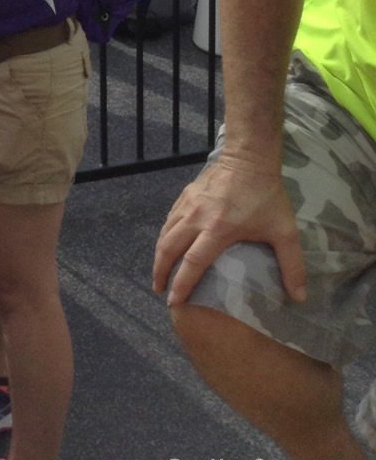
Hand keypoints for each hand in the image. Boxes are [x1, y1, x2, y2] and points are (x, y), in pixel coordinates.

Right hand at [153, 157, 305, 306]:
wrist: (249, 157)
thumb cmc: (266, 196)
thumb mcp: (285, 231)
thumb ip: (292, 265)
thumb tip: (299, 298)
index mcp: (217, 230)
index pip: (193, 262)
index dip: (182, 284)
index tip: (174, 302)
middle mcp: (196, 217)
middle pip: (169, 248)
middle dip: (161, 272)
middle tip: (159, 291)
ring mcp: (188, 204)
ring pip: (166, 232)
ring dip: (159, 254)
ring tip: (159, 272)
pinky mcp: (186, 194)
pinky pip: (170, 219)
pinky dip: (165, 235)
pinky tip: (167, 243)